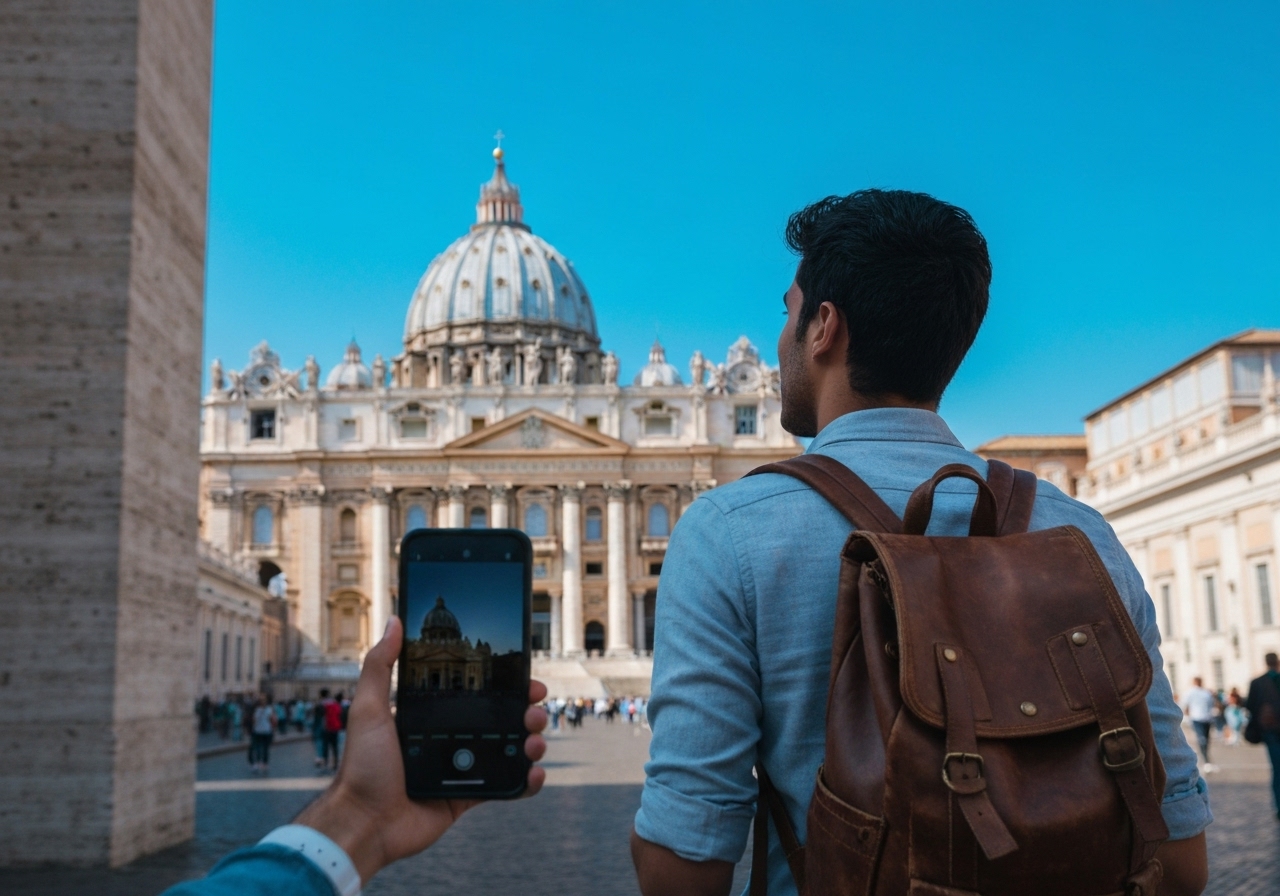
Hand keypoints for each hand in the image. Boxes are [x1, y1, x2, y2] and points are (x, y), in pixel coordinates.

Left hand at [295, 617, 547, 882]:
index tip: (524, 676)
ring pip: (508, 749)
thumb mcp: (369, 709)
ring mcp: (462, 768)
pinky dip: (526, 781)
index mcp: (433, 715)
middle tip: (535, 709)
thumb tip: (394, 621)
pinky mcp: (468, 797)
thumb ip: (379, 666)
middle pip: (500, 718)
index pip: (477, 691)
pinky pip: (505, 786)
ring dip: (531, 742)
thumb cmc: (363, 766)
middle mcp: (451, 737)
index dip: (504, 684)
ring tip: (535, 742)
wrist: (365, 822)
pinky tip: (536, 774)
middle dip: (526, 710)